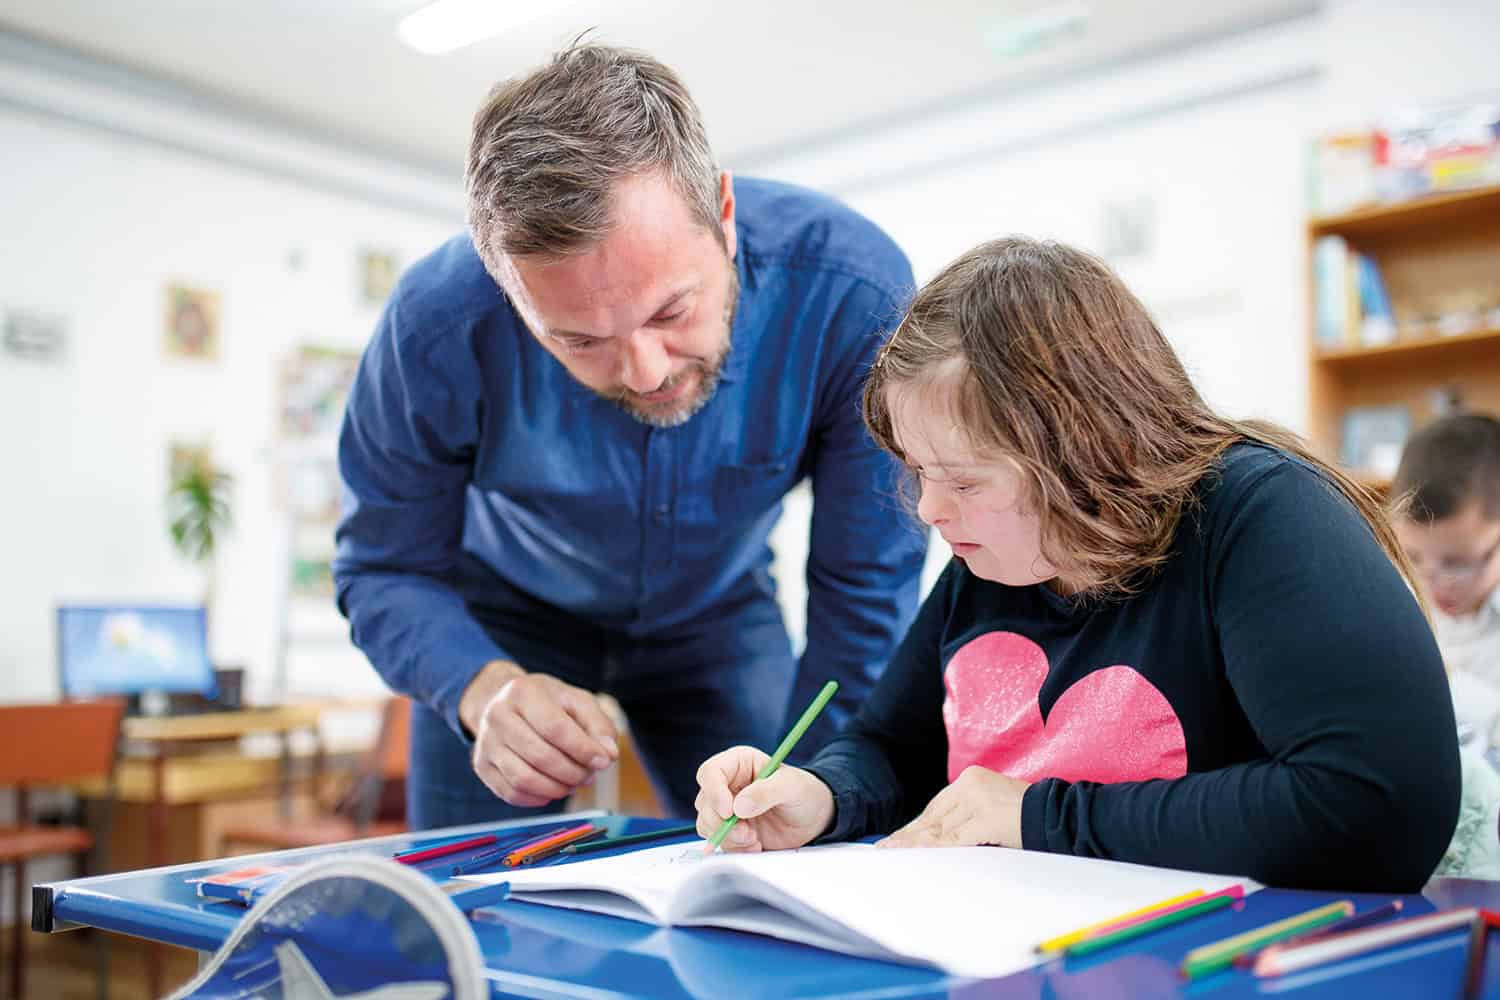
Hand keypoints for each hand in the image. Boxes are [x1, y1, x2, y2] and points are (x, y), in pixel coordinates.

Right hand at [460, 660, 618, 807]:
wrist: (507, 704)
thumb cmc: (548, 703)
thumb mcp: (577, 701)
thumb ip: (598, 725)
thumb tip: (608, 754)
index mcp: (522, 691)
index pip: (555, 727)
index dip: (582, 749)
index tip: (603, 761)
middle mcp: (497, 715)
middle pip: (540, 756)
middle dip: (572, 772)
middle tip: (589, 776)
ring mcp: (486, 743)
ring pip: (524, 779)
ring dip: (557, 788)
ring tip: (573, 783)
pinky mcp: (482, 766)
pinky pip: (511, 793)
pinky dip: (538, 798)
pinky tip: (554, 789)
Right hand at [694, 746, 834, 852]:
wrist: (815, 819)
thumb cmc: (805, 793)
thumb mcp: (792, 786)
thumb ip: (767, 792)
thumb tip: (739, 806)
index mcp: (739, 763)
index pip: (711, 772)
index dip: (714, 792)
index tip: (729, 811)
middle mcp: (728, 784)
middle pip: (704, 802)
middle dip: (721, 822)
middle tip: (747, 833)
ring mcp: (727, 809)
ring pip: (707, 823)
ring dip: (728, 837)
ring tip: (754, 840)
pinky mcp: (731, 830)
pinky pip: (719, 841)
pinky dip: (734, 847)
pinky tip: (755, 846)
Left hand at [878, 766, 1028, 849]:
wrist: (1059, 814)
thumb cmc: (1028, 816)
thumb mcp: (993, 807)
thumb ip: (968, 815)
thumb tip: (939, 836)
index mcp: (972, 778)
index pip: (937, 806)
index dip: (916, 825)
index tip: (898, 837)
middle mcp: (971, 785)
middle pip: (933, 816)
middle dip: (910, 835)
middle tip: (887, 848)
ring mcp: (978, 800)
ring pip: (939, 828)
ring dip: (915, 844)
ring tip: (895, 853)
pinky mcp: (986, 819)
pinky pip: (953, 838)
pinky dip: (933, 848)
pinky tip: (917, 854)